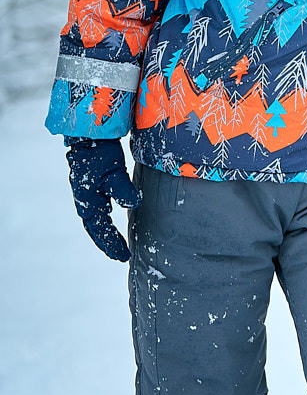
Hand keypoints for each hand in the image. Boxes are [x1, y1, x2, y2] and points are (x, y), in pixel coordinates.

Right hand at [64, 136, 139, 262]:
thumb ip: (122, 190)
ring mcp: (88, 196)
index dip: (111, 243)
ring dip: (106, 234)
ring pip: (97, 221)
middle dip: (108, 243)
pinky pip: (99, 212)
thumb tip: (132, 204)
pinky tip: (113, 225)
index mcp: (88, 202)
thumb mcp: (114, 172)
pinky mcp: (93, 189)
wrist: (89, 138)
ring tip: (118, 246)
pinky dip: (105, 222)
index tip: (122, 256)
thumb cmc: (99, 155)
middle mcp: (86, 202)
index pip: (101, 229)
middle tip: (121, 256)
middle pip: (97, 228)